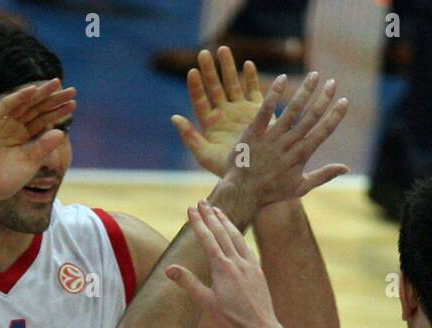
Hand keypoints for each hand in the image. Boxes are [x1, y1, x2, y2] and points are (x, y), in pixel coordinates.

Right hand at [0, 79, 76, 204]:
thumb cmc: (5, 180)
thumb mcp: (30, 162)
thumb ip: (44, 147)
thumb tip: (61, 132)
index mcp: (24, 137)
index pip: (43, 119)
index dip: (57, 111)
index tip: (73, 104)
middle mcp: (14, 127)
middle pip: (36, 109)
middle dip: (53, 99)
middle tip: (72, 91)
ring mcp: (2, 124)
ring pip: (24, 104)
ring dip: (39, 94)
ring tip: (57, 84)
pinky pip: (6, 106)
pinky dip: (19, 98)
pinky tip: (33, 90)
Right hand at [166, 202, 275, 327]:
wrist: (259, 327)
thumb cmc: (230, 318)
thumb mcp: (206, 302)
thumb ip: (188, 282)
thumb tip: (168, 269)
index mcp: (222, 268)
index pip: (207, 238)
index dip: (198, 222)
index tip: (191, 209)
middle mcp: (236, 261)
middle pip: (221, 232)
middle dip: (210, 215)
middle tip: (202, 201)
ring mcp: (249, 264)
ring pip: (236, 236)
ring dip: (225, 221)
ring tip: (217, 210)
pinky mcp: (257, 269)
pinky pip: (246, 246)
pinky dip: (238, 235)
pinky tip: (235, 233)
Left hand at [172, 47, 265, 176]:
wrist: (256, 174)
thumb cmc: (228, 169)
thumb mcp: (205, 155)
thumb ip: (189, 137)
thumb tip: (173, 117)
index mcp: (209, 123)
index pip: (199, 99)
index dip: (195, 86)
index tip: (192, 72)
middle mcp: (224, 113)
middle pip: (214, 87)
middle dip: (209, 70)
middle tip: (204, 53)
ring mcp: (240, 110)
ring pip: (233, 84)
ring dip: (228, 67)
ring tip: (223, 50)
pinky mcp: (257, 110)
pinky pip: (254, 90)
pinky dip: (251, 78)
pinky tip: (248, 65)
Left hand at [223, 71, 348, 206]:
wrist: (242, 194)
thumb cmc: (271, 193)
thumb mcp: (300, 188)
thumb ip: (323, 175)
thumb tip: (346, 168)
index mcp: (301, 156)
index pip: (323, 132)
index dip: (335, 115)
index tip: (344, 100)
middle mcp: (288, 145)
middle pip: (310, 117)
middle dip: (323, 98)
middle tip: (332, 81)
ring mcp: (271, 138)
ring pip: (292, 110)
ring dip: (304, 91)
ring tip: (314, 75)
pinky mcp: (253, 133)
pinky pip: (265, 110)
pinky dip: (274, 94)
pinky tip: (282, 78)